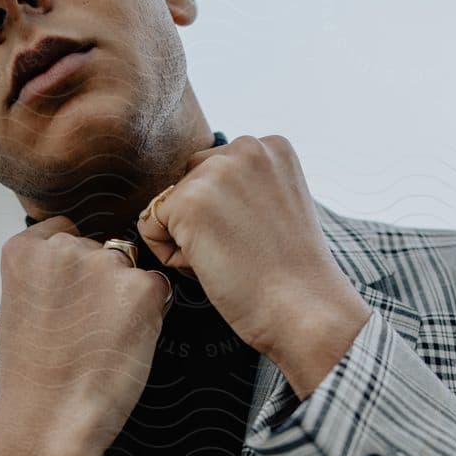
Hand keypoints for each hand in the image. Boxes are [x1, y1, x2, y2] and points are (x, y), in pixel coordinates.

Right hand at [0, 216, 171, 455]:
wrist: (50, 423)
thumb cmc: (32, 378)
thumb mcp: (16, 309)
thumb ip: (43, 275)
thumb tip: (75, 268)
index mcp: (23, 249)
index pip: (62, 232)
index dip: (70, 270)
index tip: (64, 301)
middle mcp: (63, 247)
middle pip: (98, 249)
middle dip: (98, 281)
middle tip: (84, 330)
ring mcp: (104, 265)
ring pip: (128, 268)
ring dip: (125, 296)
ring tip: (102, 341)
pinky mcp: (142, 289)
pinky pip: (156, 289)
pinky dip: (149, 314)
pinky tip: (125, 344)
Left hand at [134, 134, 373, 395]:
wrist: (305, 309)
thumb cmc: (291, 274)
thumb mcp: (276, 206)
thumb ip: (245, 186)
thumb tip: (197, 191)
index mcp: (272, 146)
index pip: (215, 170)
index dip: (225, 214)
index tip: (257, 238)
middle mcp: (245, 146)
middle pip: (188, 181)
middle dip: (200, 220)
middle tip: (241, 252)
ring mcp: (216, 171)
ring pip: (167, 203)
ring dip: (186, 237)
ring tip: (229, 259)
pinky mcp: (188, 200)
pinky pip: (149, 225)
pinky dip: (169, 255)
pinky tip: (210, 267)